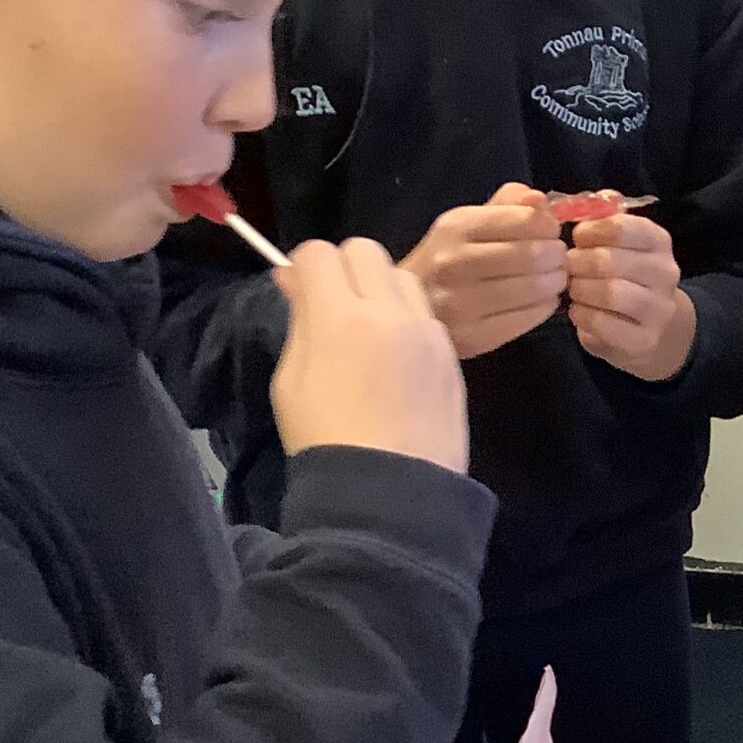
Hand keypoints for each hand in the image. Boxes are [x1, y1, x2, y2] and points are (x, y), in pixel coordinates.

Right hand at [270, 238, 467, 473]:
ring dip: (382, 287)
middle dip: (344, 266)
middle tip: (335, 303)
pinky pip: (427, 315)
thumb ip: (299, 322)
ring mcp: (427, 331)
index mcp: (338, 317)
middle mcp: (389, 312)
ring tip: (370, 328)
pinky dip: (408, 319)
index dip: (303, 266)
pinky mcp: (452, 354)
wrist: (391, 491)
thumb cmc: (325, 441)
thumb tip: (296, 280)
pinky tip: (398, 356)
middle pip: (366, 250)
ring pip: (404, 276)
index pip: (319, 253)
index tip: (300, 289)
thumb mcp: (290, 381)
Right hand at [399, 181, 568, 359]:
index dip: (548, 226)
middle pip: (533, 254)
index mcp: (457, 227)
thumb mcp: (467, 224)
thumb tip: (540, 200)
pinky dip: (545, 307)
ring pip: (534, 288)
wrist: (408, 307)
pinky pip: (527, 318)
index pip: (524, 219)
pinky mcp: (473, 336)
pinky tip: (542, 300)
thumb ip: (506, 206)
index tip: (550, 232)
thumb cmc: (446, 260)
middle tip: (558, 259)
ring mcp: (462, 303)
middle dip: (557, 256)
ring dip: (555, 282)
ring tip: (553, 279)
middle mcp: (455, 262)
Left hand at [569, 207, 696, 380]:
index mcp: (658, 241)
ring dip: (580, 290)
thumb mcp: (620, 240)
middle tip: (569, 267)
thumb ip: (604, 214)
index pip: (621, 227)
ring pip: (610, 293)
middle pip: (611, 261)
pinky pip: (603, 325)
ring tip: (574, 289)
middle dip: (578, 264)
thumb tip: (594, 197)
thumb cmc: (625, 273)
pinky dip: (582, 317)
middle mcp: (665, 273)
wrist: (653, 328)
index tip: (578, 239)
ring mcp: (658, 309)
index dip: (589, 231)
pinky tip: (579, 311)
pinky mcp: (644, 340)